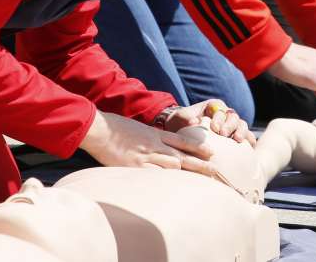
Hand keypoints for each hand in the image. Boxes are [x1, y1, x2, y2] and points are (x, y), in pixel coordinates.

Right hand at [79, 110, 213, 176]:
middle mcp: (155, 145)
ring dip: (187, 174)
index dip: (198, 147)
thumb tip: (159, 143)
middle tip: (215, 171)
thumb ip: (151, 137)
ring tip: (201, 183)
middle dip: (200, 164)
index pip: (183, 141)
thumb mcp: (138, 129)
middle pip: (182, 155)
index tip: (212, 153)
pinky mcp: (135, 167)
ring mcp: (146, 156)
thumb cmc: (116, 128)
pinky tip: (176, 187)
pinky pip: (155, 174)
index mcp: (155, 134)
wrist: (100, 128)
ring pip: (173, 165)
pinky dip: (166, 180)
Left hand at [164, 99, 254, 145]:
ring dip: (241, 131)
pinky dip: (249, 140)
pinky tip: (250, 147)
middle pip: (233, 117)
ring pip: (242, 124)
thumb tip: (194, 122)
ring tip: (237, 140)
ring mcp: (231, 125)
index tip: (214, 128)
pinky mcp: (234, 137)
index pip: (220, 109)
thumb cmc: (180, 123)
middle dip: (230, 125)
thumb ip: (186, 118)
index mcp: (213, 106)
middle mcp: (224, 113)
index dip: (219, 118)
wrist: (181, 132)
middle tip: (223, 134)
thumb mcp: (179, 118)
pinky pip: (246, 136)